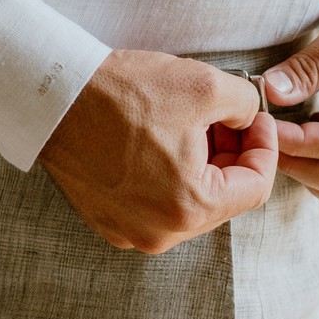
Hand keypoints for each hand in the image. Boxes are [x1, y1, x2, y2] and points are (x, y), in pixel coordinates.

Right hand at [38, 50, 277, 253]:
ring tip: (191, 125)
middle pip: (222, 198)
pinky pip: (156, 205)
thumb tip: (249, 120)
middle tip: (226, 118)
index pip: (255, 187)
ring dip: (201, 166)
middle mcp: (160, 233)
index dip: (265, 147)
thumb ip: (245, 106)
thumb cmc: (123, 92)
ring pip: (189, 202)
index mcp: (189, 208)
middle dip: (232, 156)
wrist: (53, 96)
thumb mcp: (205, 86)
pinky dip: (169, 176)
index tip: (257, 119)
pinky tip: (159, 139)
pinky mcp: (107, 221)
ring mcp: (129, 232)